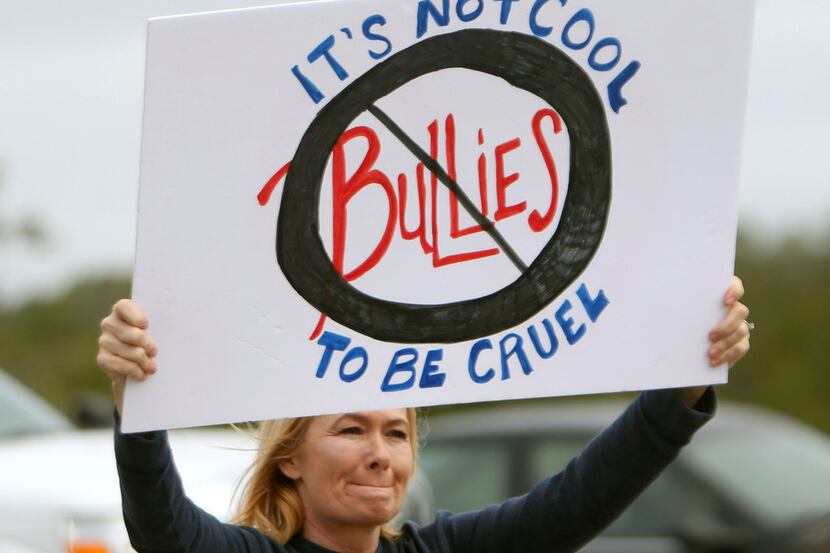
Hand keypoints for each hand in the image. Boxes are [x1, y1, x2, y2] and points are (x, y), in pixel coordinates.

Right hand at [97, 299, 157, 414]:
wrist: (139, 366)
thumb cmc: (153, 342)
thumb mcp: (157, 332)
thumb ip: (160, 325)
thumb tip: (180, 324)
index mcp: (122, 311)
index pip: (124, 306)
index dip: (135, 316)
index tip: (146, 325)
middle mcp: (110, 324)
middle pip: (129, 333)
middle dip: (145, 344)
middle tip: (155, 352)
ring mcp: (105, 341)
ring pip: (126, 350)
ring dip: (142, 361)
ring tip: (153, 368)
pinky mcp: (102, 358)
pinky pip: (118, 364)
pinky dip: (133, 371)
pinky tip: (142, 374)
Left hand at [680, 276, 750, 406]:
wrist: (682, 344)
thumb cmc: (676, 321)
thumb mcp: (672, 310)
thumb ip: (671, 301)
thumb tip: (651, 295)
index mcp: (717, 295)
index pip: (733, 285)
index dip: (734, 290)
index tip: (726, 300)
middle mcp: (732, 308)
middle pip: (740, 311)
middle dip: (726, 324)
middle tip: (710, 336)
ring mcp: (739, 325)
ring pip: (741, 331)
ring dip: (726, 343)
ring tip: (710, 353)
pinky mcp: (740, 342)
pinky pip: (741, 348)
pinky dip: (728, 355)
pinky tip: (715, 361)